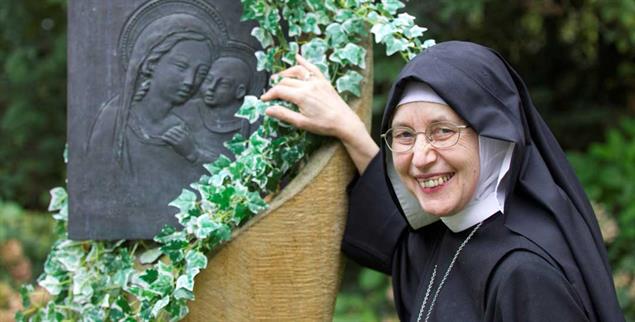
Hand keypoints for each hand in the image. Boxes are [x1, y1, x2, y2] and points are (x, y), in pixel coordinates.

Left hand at [161, 125, 198, 161]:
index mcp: (186, 134)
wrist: (191, 153)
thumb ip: (186, 131)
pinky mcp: (176, 145)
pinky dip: (165, 138)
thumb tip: (182, 125)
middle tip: (167, 132)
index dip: (174, 128)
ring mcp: (179, 141)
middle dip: (170, 131)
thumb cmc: (190, 145)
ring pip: (171, 135)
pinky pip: (169, 140)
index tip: (171, 129)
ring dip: (166, 134)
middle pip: (174, 131)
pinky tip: (162, 138)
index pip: (178, 129)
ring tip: (164, 134)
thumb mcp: (190, 137)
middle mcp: (183, 137)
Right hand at [262, 55, 378, 173]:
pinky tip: (297, 57)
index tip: (264, 99)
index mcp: (301, 96)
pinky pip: (312, 68)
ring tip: (279, 77)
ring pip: (297, 71)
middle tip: (271, 92)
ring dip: (286, 72)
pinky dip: (304, 62)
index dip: (269, 95)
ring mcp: (317, 81)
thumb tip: (268, 109)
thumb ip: (284, 114)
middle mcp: (308, 85)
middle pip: (286, 81)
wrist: (344, 122)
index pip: (280, 91)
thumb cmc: (324, 125)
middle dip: (276, 86)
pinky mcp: (324, 81)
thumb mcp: (302, 123)